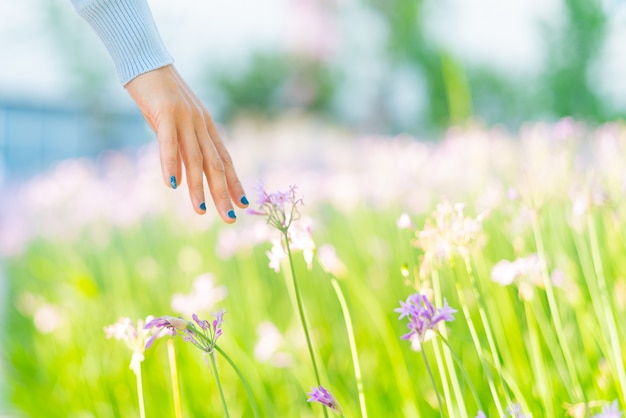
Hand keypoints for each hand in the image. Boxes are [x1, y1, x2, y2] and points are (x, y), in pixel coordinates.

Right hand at [125, 65, 247, 222]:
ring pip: (195, 159)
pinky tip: (173, 185)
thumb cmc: (159, 93)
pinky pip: (169, 143)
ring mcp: (185, 119)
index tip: (243, 204)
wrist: (145, 59)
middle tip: (230, 217)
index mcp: (206, 127)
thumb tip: (185, 170)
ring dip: (198, 187)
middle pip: (216, 165)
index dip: (234, 183)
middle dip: (223, 193)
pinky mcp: (165, 113)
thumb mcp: (177, 121)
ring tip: (201, 211)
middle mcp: (201, 125)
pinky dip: (171, 164)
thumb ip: (183, 143)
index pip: (225, 160)